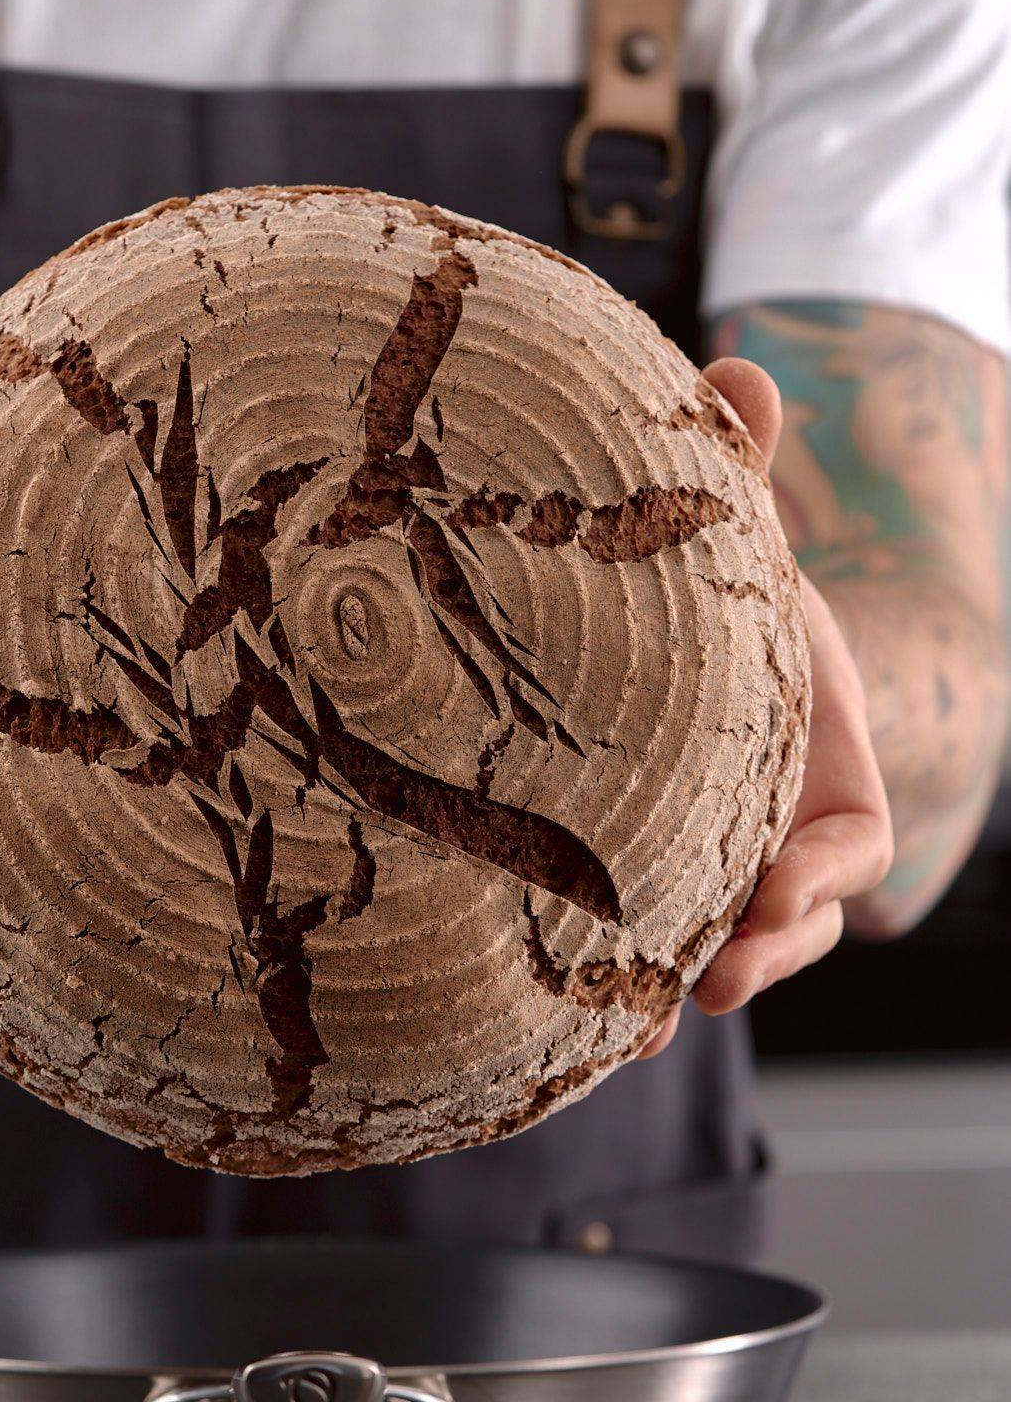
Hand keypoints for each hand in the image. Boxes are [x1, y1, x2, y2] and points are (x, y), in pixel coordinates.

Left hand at [638, 357, 893, 1058]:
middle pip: (787, 924)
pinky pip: (630, 947)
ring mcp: (704, 871)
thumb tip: (732, 369)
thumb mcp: (729, 535)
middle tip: (709, 982)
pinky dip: (603, 986)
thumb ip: (737, 467)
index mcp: (818, 770)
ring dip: (671, 992)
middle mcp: (768, 837)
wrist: (666, 641)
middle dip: (758, 957)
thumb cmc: (714, 587)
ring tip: (627, 1032)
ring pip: (707, 952)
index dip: (824, 870)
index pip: (850, 841)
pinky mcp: (637, 884)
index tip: (781, 882)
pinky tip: (552, 1022)